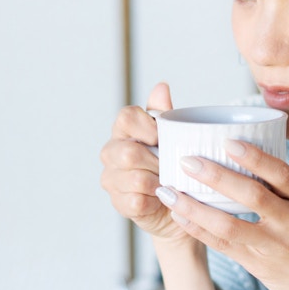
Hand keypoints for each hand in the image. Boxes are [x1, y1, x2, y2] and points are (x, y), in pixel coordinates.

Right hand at [100, 83, 190, 243]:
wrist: (177, 203)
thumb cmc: (172, 164)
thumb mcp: (172, 136)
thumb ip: (164, 113)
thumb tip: (162, 86)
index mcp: (123, 130)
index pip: (126, 117)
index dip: (147, 128)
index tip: (161, 139)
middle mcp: (111, 152)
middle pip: (129, 153)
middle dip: (157, 162)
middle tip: (172, 167)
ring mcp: (111, 179)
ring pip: (136, 179)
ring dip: (159, 183)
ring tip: (168, 183)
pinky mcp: (118, 203)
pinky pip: (137, 201)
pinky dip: (155, 201)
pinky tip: (160, 199)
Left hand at [155, 142, 288, 289]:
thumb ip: (286, 192)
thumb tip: (247, 165)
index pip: (280, 171)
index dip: (253, 155)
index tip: (228, 141)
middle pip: (251, 193)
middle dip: (215, 175)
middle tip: (187, 161)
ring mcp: (277, 245)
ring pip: (230, 222)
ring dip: (195, 206)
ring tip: (170, 191)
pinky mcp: (262, 266)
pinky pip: (225, 245)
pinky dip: (200, 230)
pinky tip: (181, 218)